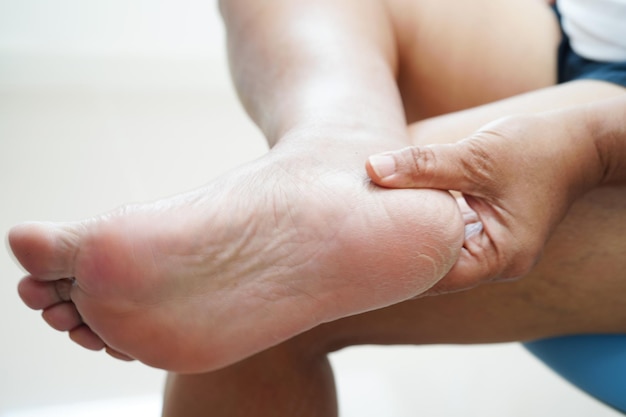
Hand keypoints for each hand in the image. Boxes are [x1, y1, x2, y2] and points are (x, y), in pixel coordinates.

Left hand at [366, 113, 601, 292]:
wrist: (578, 143)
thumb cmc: (537, 149)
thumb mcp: (477, 157)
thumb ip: (424, 165)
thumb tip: (371, 169)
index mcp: (500, 258)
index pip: (434, 275)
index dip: (396, 261)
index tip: (358, 247)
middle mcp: (496, 262)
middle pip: (434, 268)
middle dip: (398, 249)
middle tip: (355, 237)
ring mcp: (492, 249)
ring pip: (439, 251)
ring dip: (411, 234)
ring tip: (368, 223)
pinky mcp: (487, 232)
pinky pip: (448, 235)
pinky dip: (426, 222)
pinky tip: (398, 208)